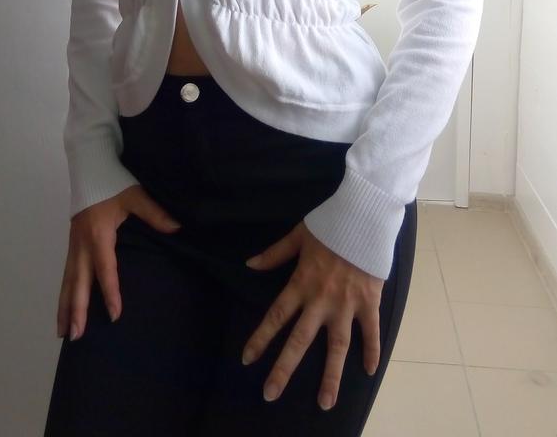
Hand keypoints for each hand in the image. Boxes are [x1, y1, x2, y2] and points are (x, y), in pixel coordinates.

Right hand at [56, 184, 181, 340]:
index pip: (105, 269)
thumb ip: (154, 214)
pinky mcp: (72, 242)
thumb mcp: (136, 196)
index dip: (109, 292)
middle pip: (78, 282)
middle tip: (76, 336)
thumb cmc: (112, 181)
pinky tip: (64, 307)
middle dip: (76, 309)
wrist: (89, 167)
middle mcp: (82, 243)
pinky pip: (67, 272)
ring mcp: (74, 243)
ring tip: (62, 332)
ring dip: (65, 306)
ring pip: (67, 280)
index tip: (114, 315)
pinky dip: (64, 292)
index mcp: (98, 234)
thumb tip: (176, 228)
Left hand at [242, 221, 383, 410]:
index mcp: (301, 283)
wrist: (364, 217)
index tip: (248, 359)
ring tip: (325, 403)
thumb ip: (275, 254)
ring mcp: (347, 304)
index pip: (276, 316)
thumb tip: (250, 264)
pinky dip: (372, 350)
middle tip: (271, 394)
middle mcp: (321, 300)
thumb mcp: (298, 236)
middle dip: (284, 368)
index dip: (260, 338)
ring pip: (337, 346)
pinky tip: (370, 371)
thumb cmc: (330, 225)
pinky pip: (371, 331)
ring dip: (330, 376)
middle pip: (300, 340)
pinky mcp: (369, 302)